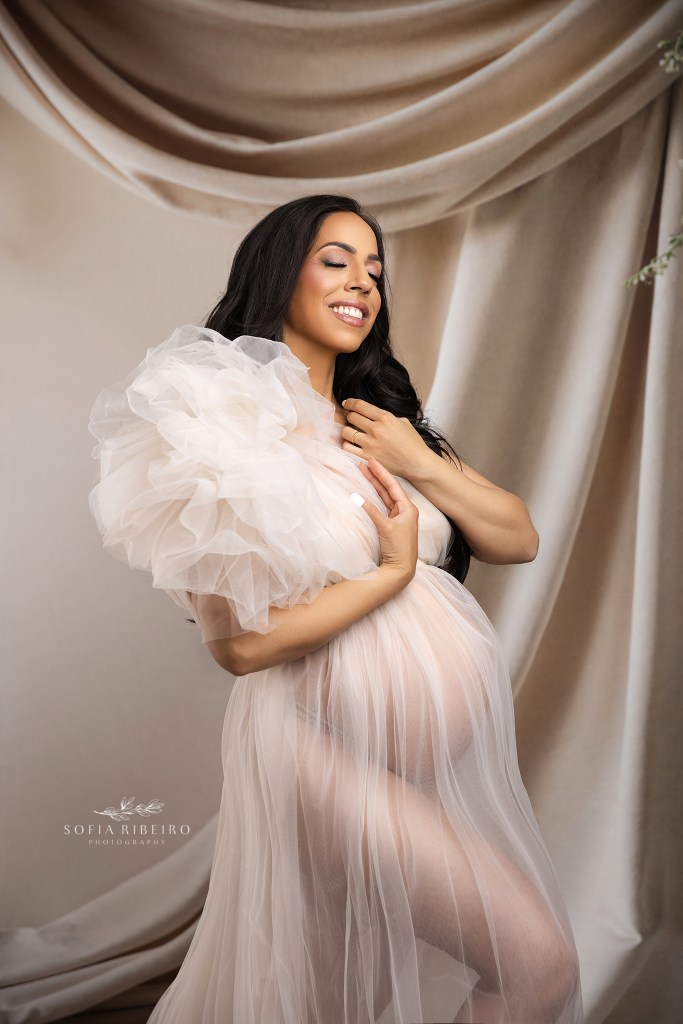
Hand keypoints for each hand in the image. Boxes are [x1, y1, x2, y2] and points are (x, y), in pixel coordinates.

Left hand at [340, 398, 431, 478]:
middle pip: (351, 417)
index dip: (350, 403)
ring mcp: (370, 444)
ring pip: (346, 432)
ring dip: (347, 431)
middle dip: (350, 416)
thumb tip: (373, 414)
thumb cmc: (413, 443)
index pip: (360, 405)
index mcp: (385, 417)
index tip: (346, 403)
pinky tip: (351, 444)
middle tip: (352, 419)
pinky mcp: (367, 457)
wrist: (417, 463)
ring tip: (351, 433)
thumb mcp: (403, 422)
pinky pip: (347, 448)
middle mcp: (376, 429)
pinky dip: (347, 445)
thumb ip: (386, 416)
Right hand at [351, 457, 418, 581]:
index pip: (393, 485)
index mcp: (408, 508)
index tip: (372, 461)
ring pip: (384, 497)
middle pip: (388, 489)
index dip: (382, 473)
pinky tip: (366, 491)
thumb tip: (356, 497)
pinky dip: (373, 499)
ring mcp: (398, 518)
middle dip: (376, 477)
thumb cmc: (398, 548)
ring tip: (363, 473)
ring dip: (374, 486)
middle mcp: (404, 511)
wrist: (401, 569)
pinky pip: (382, 506)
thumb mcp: (385, 527)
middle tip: (363, 464)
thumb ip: (371, 511)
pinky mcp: (391, 525)